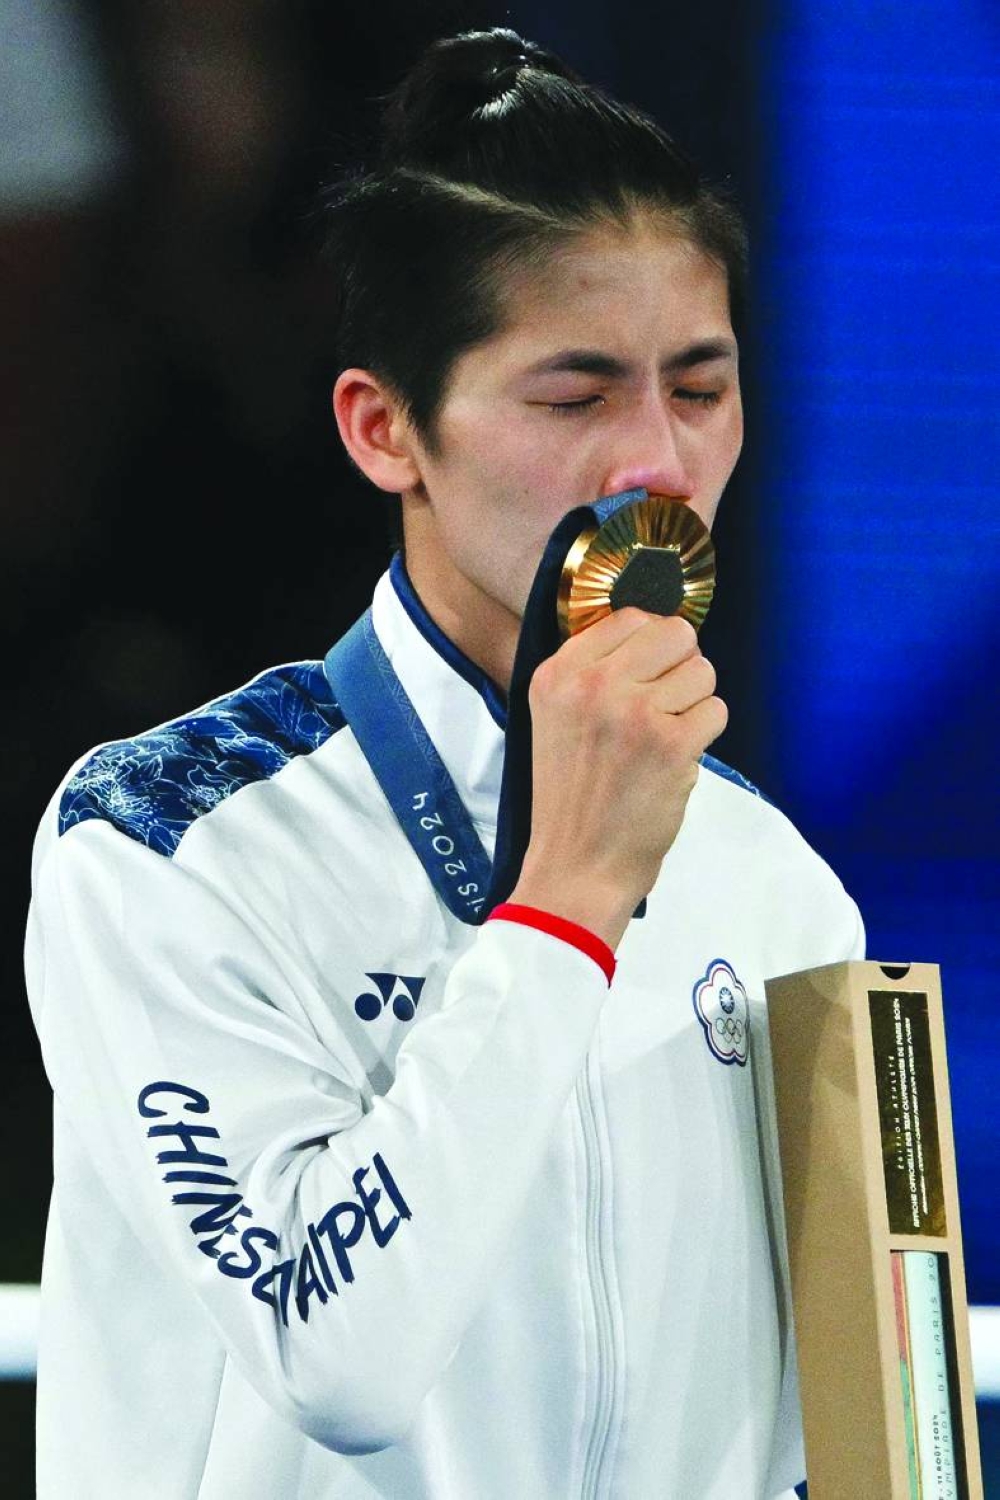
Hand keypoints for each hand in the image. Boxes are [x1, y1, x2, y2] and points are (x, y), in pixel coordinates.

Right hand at [508, 608, 726, 948]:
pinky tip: (674, 761)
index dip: (651, 645)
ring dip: (694, 704)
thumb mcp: (554, 718)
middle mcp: (593, 685)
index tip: (645, 677)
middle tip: (663, 706)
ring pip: (702, 671)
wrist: (576, 865)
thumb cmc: (572, 797)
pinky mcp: (670, 745)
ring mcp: (634, 713)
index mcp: (557, 673)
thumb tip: (655, 629)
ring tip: (662, 739)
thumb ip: (592, 671)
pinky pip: (716, 711)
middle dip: (680, 667)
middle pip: (674, 633)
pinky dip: (704, 736)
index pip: (630, 616)